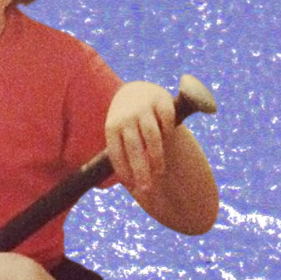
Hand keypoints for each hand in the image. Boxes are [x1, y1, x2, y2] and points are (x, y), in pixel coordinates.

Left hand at [105, 81, 175, 196]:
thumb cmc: (127, 122)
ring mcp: (144, 107)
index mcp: (112, 126)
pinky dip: (168, 132)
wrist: (136, 91)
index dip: (124, 170)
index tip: (133, 186)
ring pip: (152, 136)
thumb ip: (124, 154)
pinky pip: (167, 120)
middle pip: (134, 147)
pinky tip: (168, 141)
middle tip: (146, 189)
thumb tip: (131, 186)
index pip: (117, 152)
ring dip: (156, 157)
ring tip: (159, 172)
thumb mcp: (119, 133)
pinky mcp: (161, 100)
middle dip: (140, 170)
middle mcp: (127, 116)